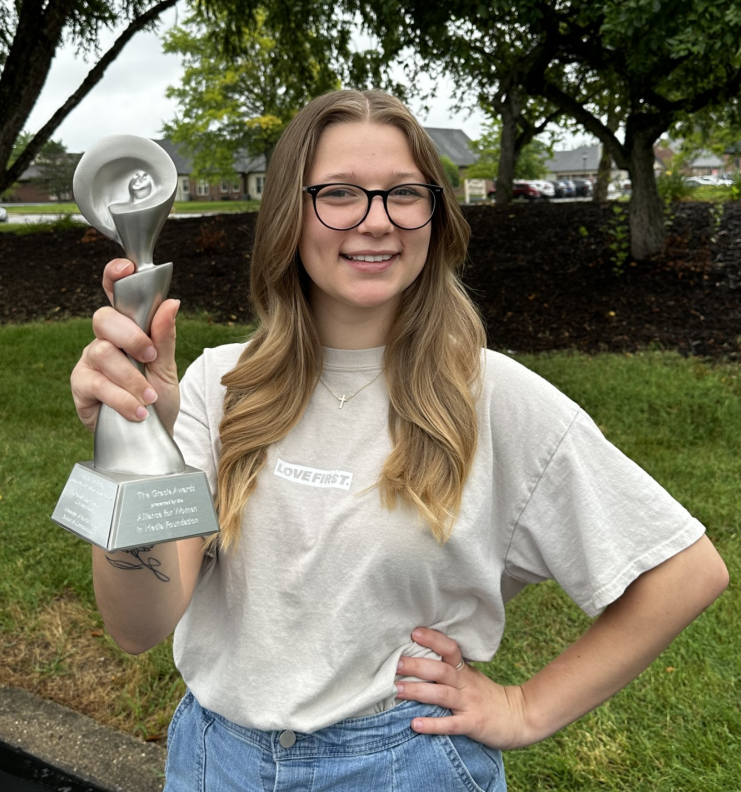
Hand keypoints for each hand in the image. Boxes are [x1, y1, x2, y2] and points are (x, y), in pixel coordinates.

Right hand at [71, 258, 180, 433]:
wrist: (152, 435)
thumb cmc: (158, 398)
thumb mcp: (168, 368)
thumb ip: (165, 337)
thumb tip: (172, 302)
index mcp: (127, 328)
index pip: (115, 294)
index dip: (115, 275)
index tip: (127, 267)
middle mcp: (104, 340)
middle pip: (104, 319)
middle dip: (131, 336)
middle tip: (150, 357)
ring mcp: (90, 362)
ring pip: (103, 353)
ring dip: (132, 378)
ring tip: (149, 397)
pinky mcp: (81, 386)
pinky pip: (97, 384)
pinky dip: (122, 398)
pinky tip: (138, 411)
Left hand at [395, 627, 532, 750]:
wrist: (520, 717)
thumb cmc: (488, 696)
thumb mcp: (471, 677)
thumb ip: (450, 670)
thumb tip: (417, 660)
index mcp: (464, 671)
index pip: (450, 649)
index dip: (433, 639)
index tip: (414, 632)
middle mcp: (466, 684)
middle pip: (440, 671)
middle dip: (417, 666)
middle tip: (396, 663)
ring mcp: (469, 704)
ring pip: (441, 695)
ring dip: (418, 692)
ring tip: (398, 690)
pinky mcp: (473, 724)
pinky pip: (451, 724)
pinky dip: (433, 724)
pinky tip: (415, 724)